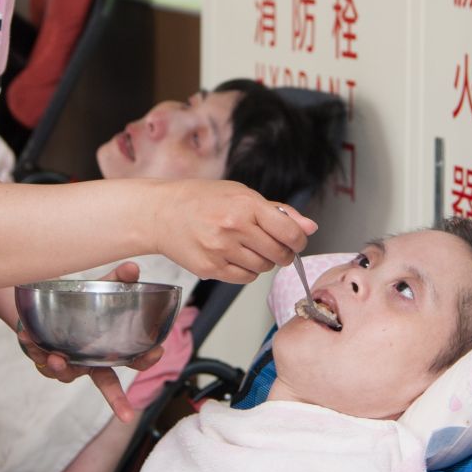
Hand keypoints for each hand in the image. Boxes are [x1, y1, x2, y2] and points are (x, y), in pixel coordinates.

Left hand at [14, 260, 160, 424]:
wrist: (50, 304)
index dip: (147, 359)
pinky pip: (41, 360)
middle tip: (126, 415)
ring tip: (56, 357)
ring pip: (69, 374)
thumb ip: (118, 280)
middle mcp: (92, 361)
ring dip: (63, 368)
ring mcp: (70, 363)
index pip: (135, 359)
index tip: (157, 351)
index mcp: (112, 348)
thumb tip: (132, 268)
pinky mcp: (46, 360)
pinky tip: (26, 336)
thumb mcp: (102, 287)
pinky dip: (33, 348)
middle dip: (117, 400)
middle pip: (107, 384)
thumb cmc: (84, 302)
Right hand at [150, 179, 314, 283]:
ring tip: (247, 246)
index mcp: (246, 205)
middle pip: (279, 254)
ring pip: (263, 268)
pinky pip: (245, 278)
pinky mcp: (210, 269)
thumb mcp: (242, 194)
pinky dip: (247, 270)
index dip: (299, 240)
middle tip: (272, 244)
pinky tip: (235, 256)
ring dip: (263, 261)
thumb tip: (310, 227)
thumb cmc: (202, 200)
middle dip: (282, 252)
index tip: (295, 240)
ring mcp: (221, 250)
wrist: (162, 213)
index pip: (290, 233)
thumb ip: (279, 212)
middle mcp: (234, 228)